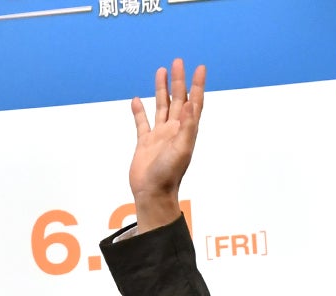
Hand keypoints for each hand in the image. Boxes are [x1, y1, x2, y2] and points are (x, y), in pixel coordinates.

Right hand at [128, 58, 204, 234]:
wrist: (152, 193)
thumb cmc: (168, 176)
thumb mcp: (182, 150)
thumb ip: (187, 127)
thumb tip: (190, 104)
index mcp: (185, 131)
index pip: (193, 102)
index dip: (197, 85)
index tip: (199, 68)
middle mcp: (174, 130)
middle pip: (178, 99)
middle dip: (179, 80)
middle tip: (178, 61)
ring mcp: (159, 136)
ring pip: (161, 107)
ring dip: (162, 89)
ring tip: (161, 71)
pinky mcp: (145, 143)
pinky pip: (142, 123)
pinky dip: (139, 111)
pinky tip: (136, 100)